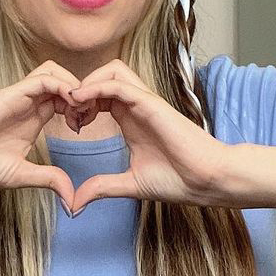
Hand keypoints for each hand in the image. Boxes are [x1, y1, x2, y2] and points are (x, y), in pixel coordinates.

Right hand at [0, 62, 84, 212]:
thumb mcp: (22, 175)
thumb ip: (48, 180)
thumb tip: (72, 199)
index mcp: (31, 120)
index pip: (64, 99)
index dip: (81, 108)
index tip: (86, 127)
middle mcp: (27, 104)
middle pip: (63, 81)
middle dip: (82, 94)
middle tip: (89, 116)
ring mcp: (19, 97)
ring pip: (55, 73)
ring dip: (74, 86)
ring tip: (81, 109)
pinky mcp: (11, 93)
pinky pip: (43, 78)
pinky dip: (63, 85)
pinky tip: (71, 104)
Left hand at [63, 60, 230, 215]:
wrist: (207, 181)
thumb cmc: (178, 180)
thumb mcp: (130, 185)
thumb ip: (102, 188)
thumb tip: (75, 204)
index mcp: (130, 120)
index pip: (100, 96)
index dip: (80, 105)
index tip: (70, 126)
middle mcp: (137, 106)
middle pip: (103, 76)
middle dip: (80, 90)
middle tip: (69, 115)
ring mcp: (145, 102)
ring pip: (111, 71)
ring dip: (87, 83)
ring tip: (74, 106)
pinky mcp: (152, 104)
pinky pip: (119, 83)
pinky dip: (96, 87)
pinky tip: (81, 101)